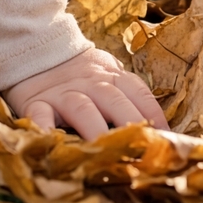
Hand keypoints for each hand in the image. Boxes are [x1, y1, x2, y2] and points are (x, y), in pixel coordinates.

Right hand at [6, 47, 168, 139]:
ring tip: (104, 152)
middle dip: (130, 124)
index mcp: (112, 76)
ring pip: (83, 109)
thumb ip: (127, 95)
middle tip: (141, 151)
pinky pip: (40, 116)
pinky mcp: (37, 102)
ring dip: (95, 130)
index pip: (139, 93)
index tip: (166, 139)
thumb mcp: (107, 74)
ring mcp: (64, 93)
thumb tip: (158, 130)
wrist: (38, 49)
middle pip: (114, 101)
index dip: (154, 115)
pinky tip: (52, 145)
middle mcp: (91, 83)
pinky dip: (45, 130)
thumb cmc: (80, 72)